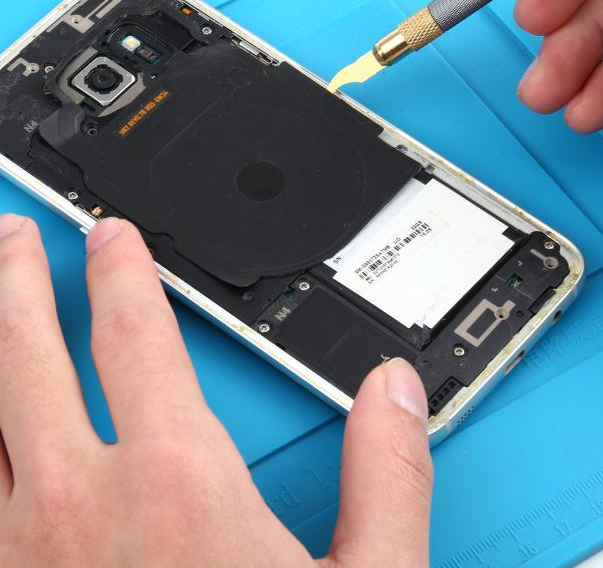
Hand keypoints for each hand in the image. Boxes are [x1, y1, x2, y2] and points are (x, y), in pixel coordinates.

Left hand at [0, 214, 432, 566]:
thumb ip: (387, 476)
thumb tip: (395, 390)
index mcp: (173, 482)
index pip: (134, 335)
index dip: (120, 271)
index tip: (109, 236)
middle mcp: (75, 506)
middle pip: (25, 354)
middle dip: (16, 282)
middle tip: (13, 236)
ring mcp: (17, 555)